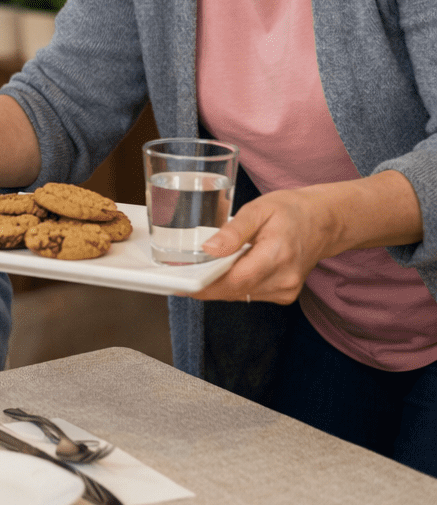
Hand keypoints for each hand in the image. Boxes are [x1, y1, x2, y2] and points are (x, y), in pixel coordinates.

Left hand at [189, 189, 330, 303]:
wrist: (323, 221)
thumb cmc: (290, 210)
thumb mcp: (258, 209)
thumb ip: (233, 231)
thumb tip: (208, 249)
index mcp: (277, 255)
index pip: (236, 280)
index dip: (207, 285)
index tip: (182, 284)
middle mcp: (284, 279)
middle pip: (235, 290)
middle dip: (207, 284)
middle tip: (181, 275)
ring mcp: (286, 290)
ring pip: (240, 295)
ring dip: (219, 285)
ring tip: (201, 269)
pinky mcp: (285, 294)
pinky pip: (250, 293)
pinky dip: (234, 284)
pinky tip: (227, 269)